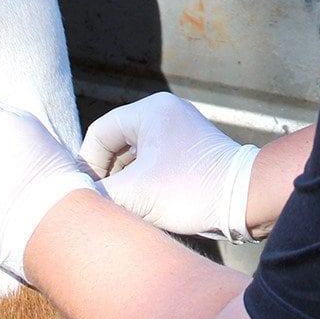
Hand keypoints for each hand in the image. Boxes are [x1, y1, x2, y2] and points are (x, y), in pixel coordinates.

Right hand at [80, 92, 259, 242]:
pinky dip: (144, 181)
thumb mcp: (135, 195)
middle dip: (107, 174)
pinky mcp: (190, 151)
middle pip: (116, 142)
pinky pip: (154, 161)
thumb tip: (73, 197)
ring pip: (135, 155)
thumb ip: (97, 193)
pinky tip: (145, 205)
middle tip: (104, 201)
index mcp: (150, 111)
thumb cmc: (191, 191)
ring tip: (125, 207)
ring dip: (126, 180)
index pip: (99, 133)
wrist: (246, 200)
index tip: (89, 193)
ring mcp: (180, 131)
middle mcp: (165, 114)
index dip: (87, 165)